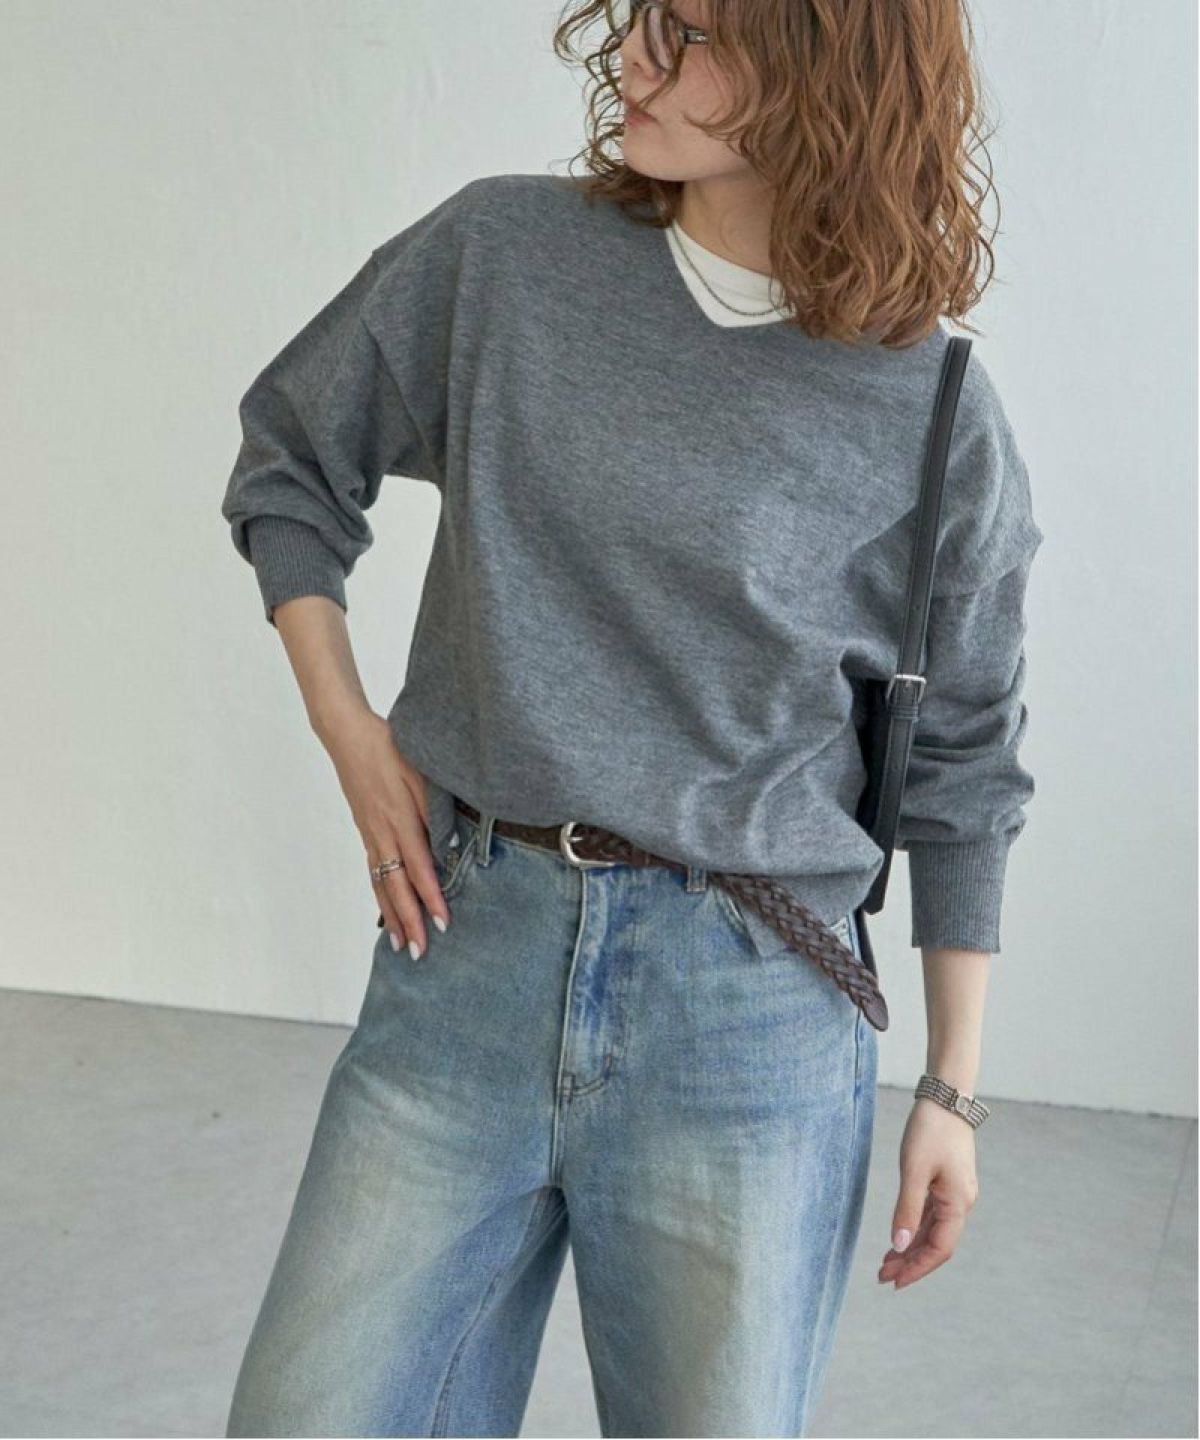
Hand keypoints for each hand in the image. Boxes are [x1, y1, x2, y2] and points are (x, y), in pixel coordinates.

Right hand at [320, 708, 449, 957]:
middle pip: (396, 886)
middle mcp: (382, 832)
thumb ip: (433, 807)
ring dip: (391, 916)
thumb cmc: (388, 747)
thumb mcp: (419, 771)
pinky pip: (373, 871)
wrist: (347, 735)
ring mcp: (370, 834)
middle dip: (410, 921)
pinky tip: (385, 912)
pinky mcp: (365, 831)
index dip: (430, 897)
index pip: (419, 867)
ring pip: (381, 884)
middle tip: (420, 951)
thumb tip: (449, 842)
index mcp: (399, 818)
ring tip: (400, 945)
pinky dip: (379, 896)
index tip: (442, 923)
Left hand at [879, 1097, 979, 1289]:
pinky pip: (932, 1215)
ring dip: (911, 1247)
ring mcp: (955, 1193)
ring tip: (886, 1261)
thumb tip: (898, 1245)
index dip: (917, 1268)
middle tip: (882, 1276)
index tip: (894, 1282)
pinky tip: (900, 1235)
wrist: (946, 1098)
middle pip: (937, 1244)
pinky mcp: (947, 1183)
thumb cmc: (929, 1131)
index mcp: (958, 1204)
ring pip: (934, 1231)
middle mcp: (961, 1203)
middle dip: (910, 1262)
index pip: (939, 1249)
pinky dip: (915, 1228)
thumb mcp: (913, 1170)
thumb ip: (907, 1209)